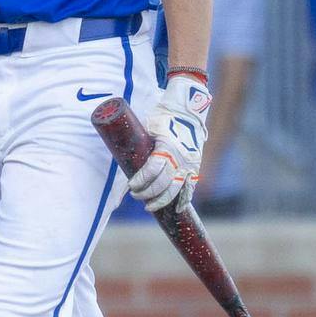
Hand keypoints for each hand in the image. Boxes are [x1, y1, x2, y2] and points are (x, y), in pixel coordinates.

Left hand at [128, 71, 210, 212]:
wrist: (187, 108)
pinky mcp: (195, 165)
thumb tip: (120, 160)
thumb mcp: (148, 128)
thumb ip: (139, 144)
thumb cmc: (163, 116)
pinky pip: (191, 186)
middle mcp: (181, 157)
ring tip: (149, 206)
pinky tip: (176, 208)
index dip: (140, 181)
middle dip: (148, 193)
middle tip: (136, 195)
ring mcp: (190, 163)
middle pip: (163, 184)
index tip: (130, 185)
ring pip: (176, 189)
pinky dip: (184, 199)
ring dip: (162, 200)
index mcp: (167, 146)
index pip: (152, 170)